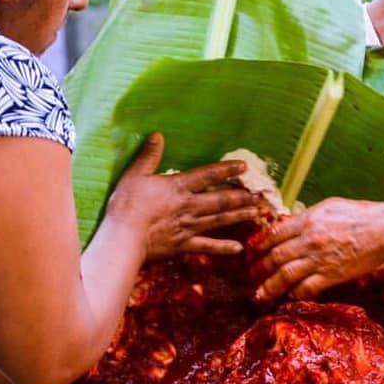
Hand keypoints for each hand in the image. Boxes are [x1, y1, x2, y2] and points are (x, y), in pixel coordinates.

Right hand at [106, 133, 260, 258]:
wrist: (124, 237)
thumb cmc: (126, 205)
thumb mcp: (135, 175)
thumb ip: (149, 156)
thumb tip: (157, 135)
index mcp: (178, 187)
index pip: (208, 175)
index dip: (227, 170)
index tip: (244, 167)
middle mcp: (189, 206)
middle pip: (221, 200)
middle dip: (241, 196)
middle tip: (259, 194)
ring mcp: (189, 227)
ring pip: (219, 220)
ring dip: (239, 216)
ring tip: (256, 212)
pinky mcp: (184, 244)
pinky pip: (208, 246)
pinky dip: (223, 248)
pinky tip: (239, 248)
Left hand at [253, 197, 383, 299]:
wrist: (383, 230)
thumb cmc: (359, 214)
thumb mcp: (329, 206)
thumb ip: (307, 217)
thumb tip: (290, 223)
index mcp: (307, 221)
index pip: (275, 234)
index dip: (260, 245)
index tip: (253, 252)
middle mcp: (309, 241)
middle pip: (275, 257)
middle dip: (260, 268)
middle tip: (252, 275)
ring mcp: (319, 259)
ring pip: (285, 276)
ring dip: (270, 287)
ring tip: (261, 294)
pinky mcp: (331, 275)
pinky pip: (306, 288)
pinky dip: (295, 294)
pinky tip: (290, 296)